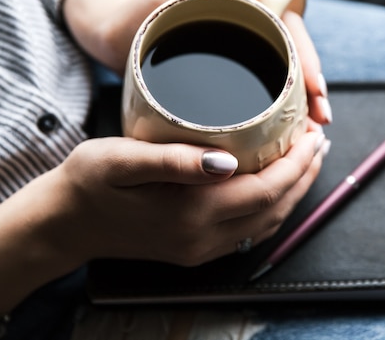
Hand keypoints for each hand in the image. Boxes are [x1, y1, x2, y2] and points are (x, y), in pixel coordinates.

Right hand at [52, 132, 325, 266]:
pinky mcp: (194, 250)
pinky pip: (249, 232)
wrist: (66, 223)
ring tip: (308, 161)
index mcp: (191, 213)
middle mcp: (202, 238)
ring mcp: (199, 249)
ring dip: (294, 192)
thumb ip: (174, 161)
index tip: (311, 134)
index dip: (296, 163)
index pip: (265, 190)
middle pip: (274, 209)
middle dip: (304, 174)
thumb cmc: (89, 182)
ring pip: (267, 223)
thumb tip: (226, 161)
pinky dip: (273, 207)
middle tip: (318, 141)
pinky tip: (276, 187)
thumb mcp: (122, 159)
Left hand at [63, 0, 331, 125]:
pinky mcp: (225, 76)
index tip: (316, 92)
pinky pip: (258, 91)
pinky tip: (282, 132)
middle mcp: (246, 30)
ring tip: (309, 131)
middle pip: (291, 57)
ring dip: (299, 104)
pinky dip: (274, 112)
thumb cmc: (135, 14)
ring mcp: (236, 54)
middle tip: (321, 121)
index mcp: (241, 7)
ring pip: (279, 78)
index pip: (289, 29)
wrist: (110, 37)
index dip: (306, 60)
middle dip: (312, 89)